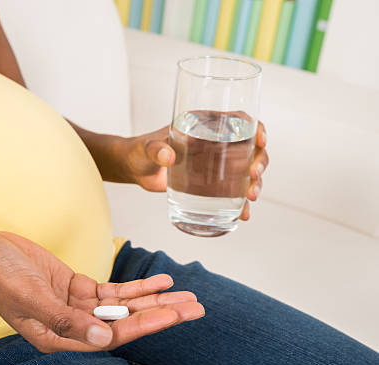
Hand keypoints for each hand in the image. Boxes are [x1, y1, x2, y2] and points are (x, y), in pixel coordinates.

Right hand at [0, 232, 203, 352]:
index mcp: (59, 337)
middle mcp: (73, 325)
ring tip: (186, 294)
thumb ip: (64, 320)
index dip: (143, 325)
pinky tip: (159, 280)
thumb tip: (103, 337)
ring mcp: (76, 306)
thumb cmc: (0, 276)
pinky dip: (136, 286)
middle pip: (125, 322)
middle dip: (161, 314)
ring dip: (154, 299)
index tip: (172, 315)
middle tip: (196, 307)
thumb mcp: (30, 297)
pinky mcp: (77, 287)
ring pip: (123, 306)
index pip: (111, 335)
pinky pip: (112, 290)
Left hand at [117, 121, 268, 219]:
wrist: (133, 169)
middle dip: (260, 162)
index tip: (261, 140)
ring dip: (255, 184)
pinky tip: (244, 214)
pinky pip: (232, 192)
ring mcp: (214, 164)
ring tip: (250, 198)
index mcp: (205, 125)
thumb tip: (167, 156)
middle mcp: (215, 143)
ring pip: (246, 171)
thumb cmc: (139, 151)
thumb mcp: (146, 148)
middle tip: (253, 176)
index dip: (256, 127)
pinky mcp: (209, 184)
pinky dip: (240, 204)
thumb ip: (154, 150)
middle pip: (250, 148)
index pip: (240, 120)